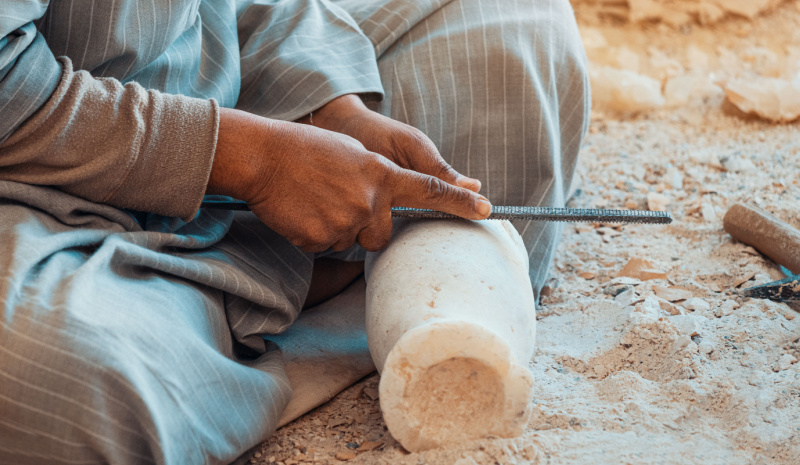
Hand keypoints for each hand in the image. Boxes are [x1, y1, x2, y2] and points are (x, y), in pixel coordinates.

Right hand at [207, 108, 491, 252]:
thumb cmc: (306, 149)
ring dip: (337, 229)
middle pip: (381, 236)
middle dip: (365, 227)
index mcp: (381, 174)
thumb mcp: (351, 154)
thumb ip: (377, 177)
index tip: (487, 210)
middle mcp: (370, 201)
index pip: (430, 190)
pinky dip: (315, 235)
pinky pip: (326, 248)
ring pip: (351, 242)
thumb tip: (388, 200)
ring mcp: (347, 222)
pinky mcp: (322, 240)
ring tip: (315, 202)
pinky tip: (301, 213)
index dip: (459, 202)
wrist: (263, 157)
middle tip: (337, 202)